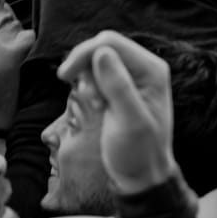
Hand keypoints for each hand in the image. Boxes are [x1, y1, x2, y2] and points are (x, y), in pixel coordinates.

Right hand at [59, 32, 175, 193]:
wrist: (140, 175)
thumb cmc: (138, 152)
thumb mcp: (129, 122)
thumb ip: (118, 86)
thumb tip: (101, 52)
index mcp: (151, 70)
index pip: (110, 43)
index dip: (84, 54)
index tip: (65, 78)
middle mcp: (143, 68)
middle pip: (101, 46)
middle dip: (85, 68)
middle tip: (86, 99)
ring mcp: (132, 76)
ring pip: (96, 59)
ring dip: (87, 79)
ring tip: (95, 106)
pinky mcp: (120, 86)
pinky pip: (96, 73)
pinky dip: (88, 85)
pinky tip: (95, 105)